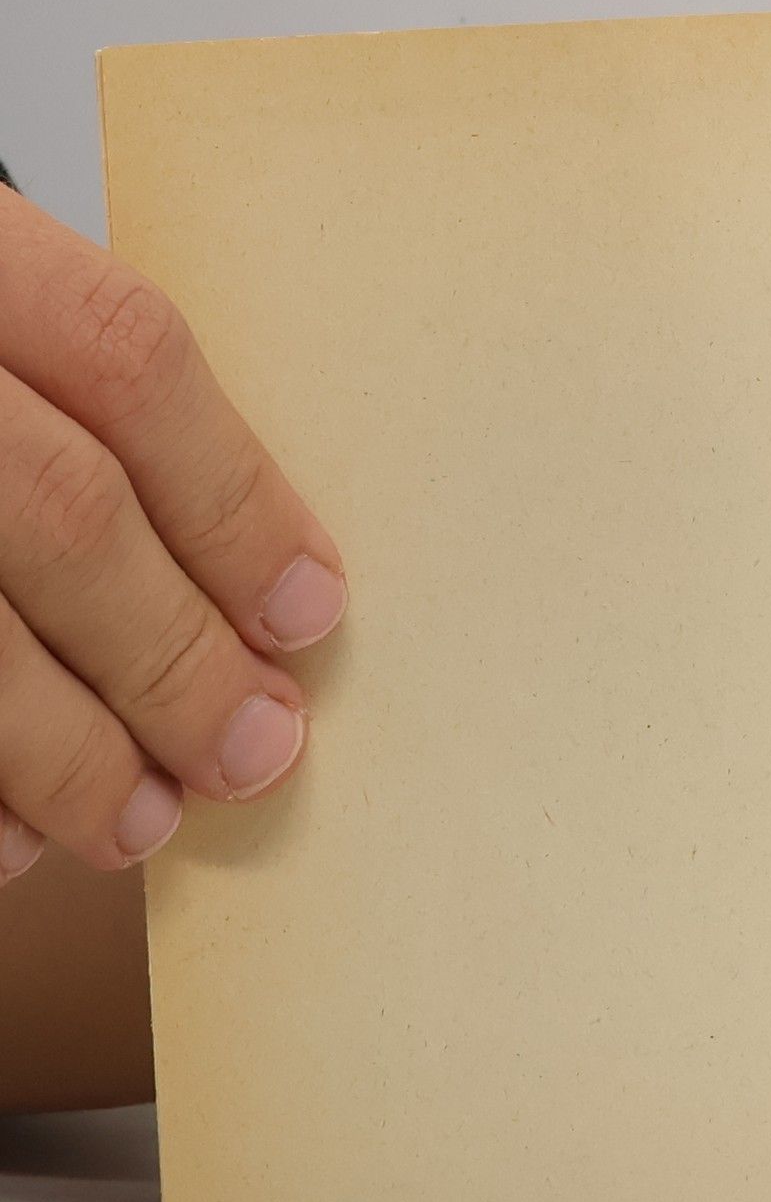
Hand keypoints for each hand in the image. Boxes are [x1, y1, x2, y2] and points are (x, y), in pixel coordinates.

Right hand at [0, 183, 344, 888]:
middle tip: (253, 749)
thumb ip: (66, 400)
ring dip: (70, 755)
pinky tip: (8, 841)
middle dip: (177, 658)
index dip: (236, 501)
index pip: (125, 360)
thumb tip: (242, 581)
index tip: (309, 611)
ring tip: (139, 820)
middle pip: (64, 511)